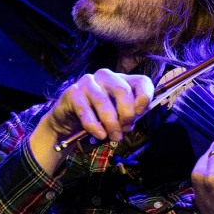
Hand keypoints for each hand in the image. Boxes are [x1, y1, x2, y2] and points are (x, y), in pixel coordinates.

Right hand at [30, 69, 152, 172]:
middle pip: (122, 90)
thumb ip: (129, 114)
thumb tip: (135, 119)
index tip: (140, 113)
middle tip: (125, 130)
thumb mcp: (118, 115)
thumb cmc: (97, 117)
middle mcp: (105, 76)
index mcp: (121, 80)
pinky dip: (94, 126)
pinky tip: (100, 135)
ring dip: (111, 123)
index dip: (145, 96)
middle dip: (126, 114)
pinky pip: (86, 111)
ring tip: (114, 137)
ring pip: (103, 101)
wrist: (68, 120)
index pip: (141, 81)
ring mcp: (88, 82)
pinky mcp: (73, 93)